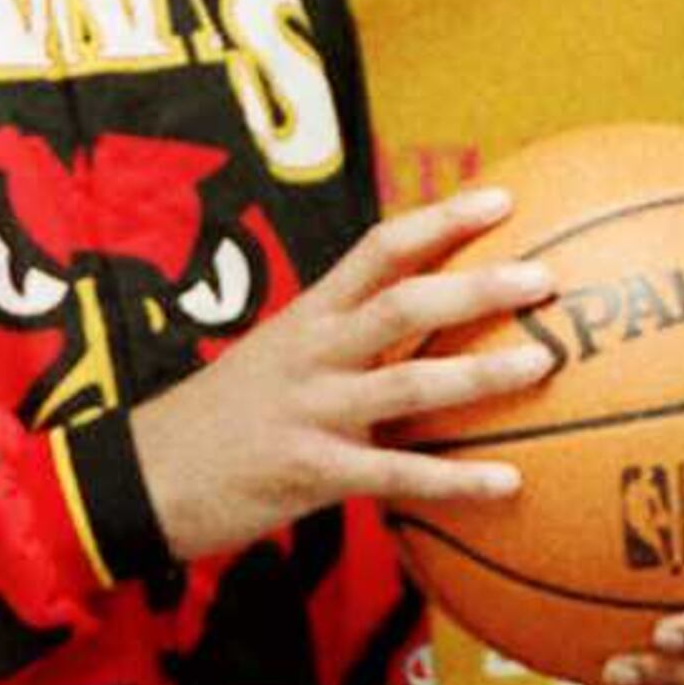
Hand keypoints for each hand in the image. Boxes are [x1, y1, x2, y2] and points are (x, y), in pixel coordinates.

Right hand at [132, 186, 558, 562]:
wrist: (137, 479)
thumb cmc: (221, 419)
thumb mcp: (275, 360)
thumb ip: (341, 343)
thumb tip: (421, 330)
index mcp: (308, 316)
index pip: (380, 249)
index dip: (442, 220)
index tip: (503, 201)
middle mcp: (312, 353)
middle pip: (403, 303)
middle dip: (477, 285)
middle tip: (545, 277)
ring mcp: (310, 411)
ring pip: (408, 385)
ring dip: (482, 375)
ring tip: (545, 365)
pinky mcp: (309, 473)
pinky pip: (396, 477)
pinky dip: (456, 481)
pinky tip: (510, 483)